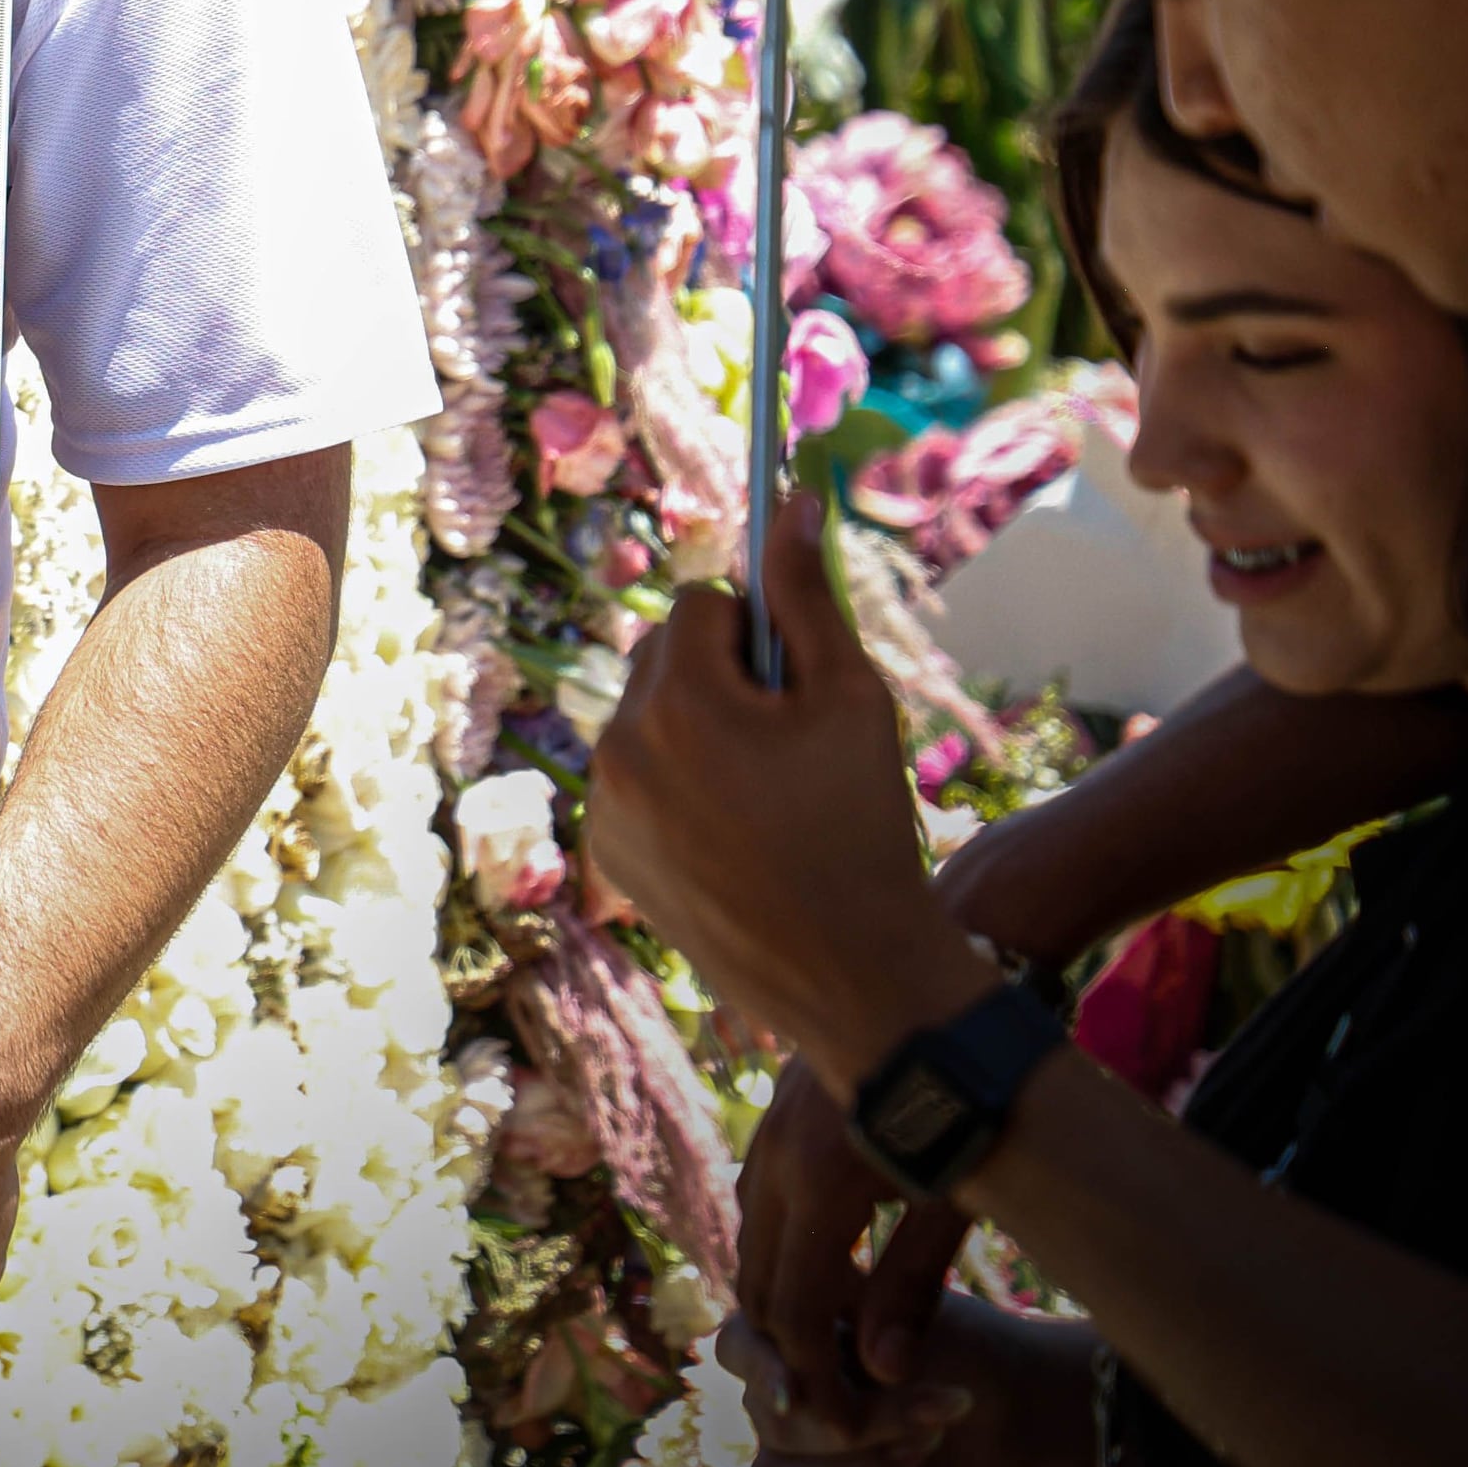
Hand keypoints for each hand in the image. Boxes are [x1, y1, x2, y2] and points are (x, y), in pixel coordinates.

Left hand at [588, 489, 992, 1095]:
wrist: (849, 970)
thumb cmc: (862, 822)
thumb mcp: (851, 696)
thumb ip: (809, 593)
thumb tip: (791, 495)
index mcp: (677, 702)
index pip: (696, 607)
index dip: (753, 634)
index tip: (792, 682)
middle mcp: (620, 746)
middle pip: (661, 659)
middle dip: (720, 678)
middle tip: (787, 741)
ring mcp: (604, 804)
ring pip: (646, 719)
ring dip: (695, 729)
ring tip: (764, 793)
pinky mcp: (606, 851)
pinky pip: (634, 779)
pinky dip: (674, 786)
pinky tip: (734, 833)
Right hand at [725, 1298, 1067, 1466]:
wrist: (1012, 1407)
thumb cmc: (960, 1348)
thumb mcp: (917, 1314)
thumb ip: (867, 1311)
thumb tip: (829, 1334)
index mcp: (783, 1337)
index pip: (736, 1349)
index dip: (762, 1373)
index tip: (798, 1392)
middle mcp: (776, 1399)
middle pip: (770, 1428)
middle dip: (857, 1430)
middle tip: (933, 1416)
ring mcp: (792, 1459)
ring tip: (918, 1453)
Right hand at [737, 1061, 974, 1425]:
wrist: (947, 1004)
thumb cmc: (973, 1107)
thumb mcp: (954, 1204)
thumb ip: (913, 1288)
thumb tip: (878, 1370)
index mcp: (821, 1186)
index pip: (794, 1311)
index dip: (813, 1378)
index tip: (843, 1422)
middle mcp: (775, 1161)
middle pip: (756, 1282)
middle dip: (784, 1351)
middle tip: (824, 1402)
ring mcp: (767, 1136)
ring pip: (747, 1242)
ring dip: (775, 1301)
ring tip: (818, 1352)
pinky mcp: (775, 1122)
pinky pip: (756, 1204)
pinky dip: (775, 1254)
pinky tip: (812, 1275)